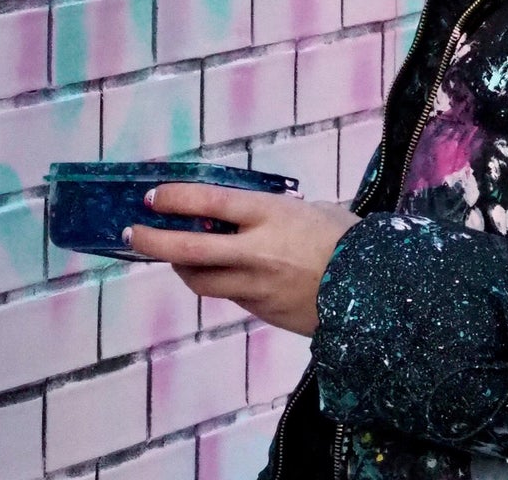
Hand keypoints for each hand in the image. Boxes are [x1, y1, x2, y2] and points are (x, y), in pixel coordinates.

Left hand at [124, 185, 359, 334]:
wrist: (374, 292)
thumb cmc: (347, 239)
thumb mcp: (312, 209)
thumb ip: (274, 210)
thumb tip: (245, 210)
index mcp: (269, 214)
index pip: (208, 201)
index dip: (174, 198)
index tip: (152, 196)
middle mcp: (254, 250)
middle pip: (188, 247)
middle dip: (153, 240)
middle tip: (132, 234)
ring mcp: (255, 285)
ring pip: (200, 278)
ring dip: (180, 265)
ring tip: (172, 254)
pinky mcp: (260, 310)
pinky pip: (227, 295)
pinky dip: (215, 282)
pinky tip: (217, 273)